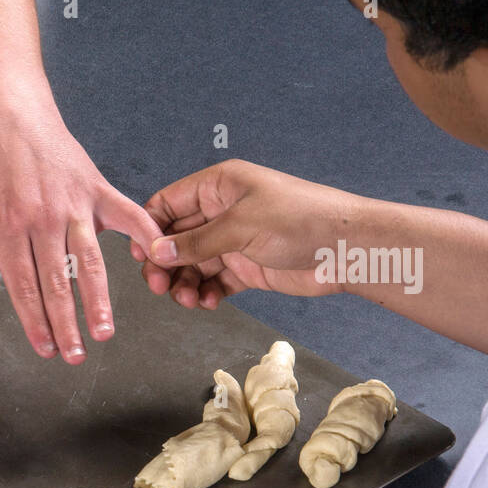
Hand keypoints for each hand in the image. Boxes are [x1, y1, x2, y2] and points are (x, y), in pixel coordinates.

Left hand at [0, 97, 161, 363]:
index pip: (24, 286)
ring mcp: (73, 204)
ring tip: (104, 331)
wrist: (8, 109)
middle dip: (66, 325)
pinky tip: (154, 260)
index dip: (35, 322)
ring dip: (99, 301)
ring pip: (90, 262)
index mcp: (7, 225)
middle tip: (74, 356)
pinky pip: (127, 214)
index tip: (45, 348)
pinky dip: (144, 235)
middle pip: (57, 283)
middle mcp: (43, 219)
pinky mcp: (95, 188)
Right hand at [142, 160, 369, 309]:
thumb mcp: (241, 225)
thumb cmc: (301, 219)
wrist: (346, 248)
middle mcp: (222, 211)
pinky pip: (214, 281)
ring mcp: (234, 240)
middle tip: (158, 285)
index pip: (168, 204)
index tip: (141, 255)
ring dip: (184, 282)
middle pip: (176, 238)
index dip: (150, 229)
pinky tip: (208, 301)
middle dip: (165, 262)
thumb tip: (158, 252)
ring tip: (188, 298)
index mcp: (219, 186)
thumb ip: (197, 241)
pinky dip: (206, 293)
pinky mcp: (246, 267)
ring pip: (193, 264)